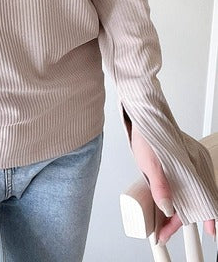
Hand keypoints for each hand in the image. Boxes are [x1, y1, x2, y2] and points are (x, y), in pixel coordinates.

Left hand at [130, 124, 216, 244]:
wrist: (142, 118)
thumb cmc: (147, 136)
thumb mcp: (150, 163)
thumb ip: (159, 185)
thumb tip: (167, 208)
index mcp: (190, 168)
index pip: (203, 198)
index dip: (204, 217)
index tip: (208, 231)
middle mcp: (192, 168)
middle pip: (192, 200)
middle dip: (181, 220)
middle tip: (164, 233)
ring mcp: (185, 167)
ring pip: (186, 195)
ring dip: (177, 212)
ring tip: (162, 226)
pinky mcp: (178, 166)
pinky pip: (181, 187)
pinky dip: (175, 201)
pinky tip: (165, 209)